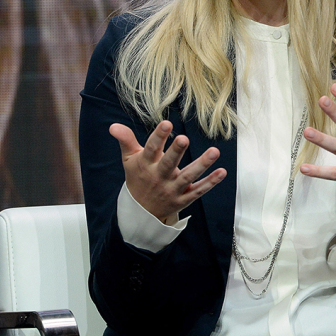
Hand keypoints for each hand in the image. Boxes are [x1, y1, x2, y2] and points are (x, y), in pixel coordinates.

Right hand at [109, 121, 225, 221]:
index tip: (167, 123)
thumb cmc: (138, 178)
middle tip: (184, 139)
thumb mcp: (129, 159)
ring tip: (214, 151)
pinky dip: (210, 182)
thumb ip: (126, 141)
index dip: (158, 136)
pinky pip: (198, 191)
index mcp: (146, 165)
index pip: (151, 149)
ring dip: (202, 165)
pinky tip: (222, 172)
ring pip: (188, 177)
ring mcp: (172, 189)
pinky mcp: (183, 199)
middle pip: (169, 164)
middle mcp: (159, 177)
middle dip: (176, 152)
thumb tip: (113, 125)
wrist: (140, 212)